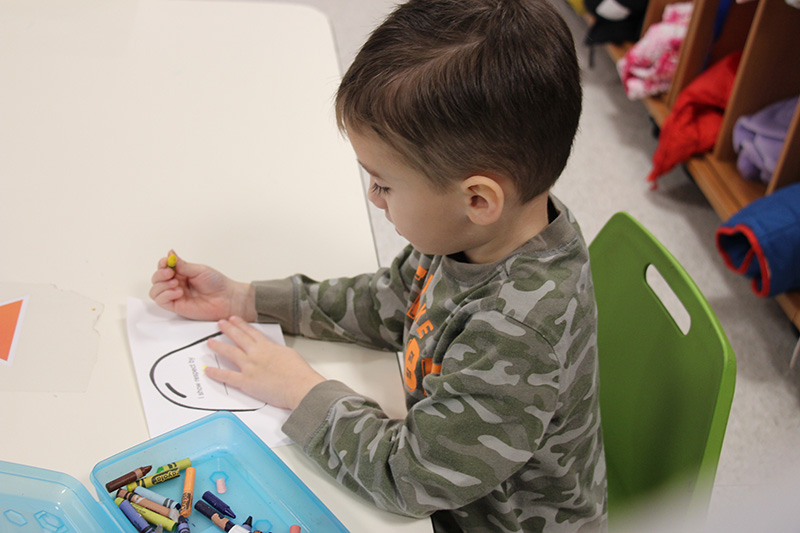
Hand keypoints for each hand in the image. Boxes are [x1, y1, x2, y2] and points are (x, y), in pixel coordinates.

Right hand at [149, 251, 254, 321]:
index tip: (166, 262)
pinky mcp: (176, 306)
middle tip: (170, 273)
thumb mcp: (199, 270)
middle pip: (156, 279)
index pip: (163, 267)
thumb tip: (170, 253)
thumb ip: (182, 265)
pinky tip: (178, 292)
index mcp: (182, 273)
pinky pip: (161, 301)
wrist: (227, 298)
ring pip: (155, 290)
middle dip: (160, 274)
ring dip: (162, 285)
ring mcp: (175, 295)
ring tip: (176, 284)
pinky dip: (165, 295)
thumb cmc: (217, 284)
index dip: (162, 264)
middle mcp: (177, 284)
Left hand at [205, 316, 325, 409]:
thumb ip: (277, 351)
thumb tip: (273, 352)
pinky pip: (227, 376)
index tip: (234, 319)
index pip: (251, 332)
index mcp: (268, 346)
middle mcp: (256, 354)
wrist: (300, 386)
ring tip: (210, 342)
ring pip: (230, 353)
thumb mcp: (289, 354)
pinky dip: (216, 373)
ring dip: (218, 346)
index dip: (241, 324)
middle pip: (239, 337)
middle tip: (220, 323)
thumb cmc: (299, 373)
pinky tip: (208, 370)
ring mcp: (250, 367)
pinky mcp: (246, 382)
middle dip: (228, 329)